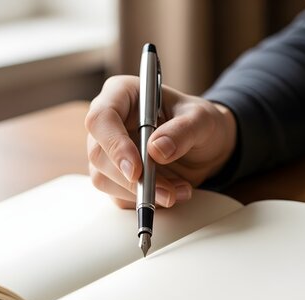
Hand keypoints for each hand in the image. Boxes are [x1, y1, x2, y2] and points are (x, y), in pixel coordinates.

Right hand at [85, 75, 236, 208]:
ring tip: (180, 190)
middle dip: (133, 179)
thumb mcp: (202, 120)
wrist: (206, 146)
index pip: (101, 118)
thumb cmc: (200, 122)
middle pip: (98, 154)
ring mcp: (108, 150)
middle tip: (168, 192)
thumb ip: (183, 131)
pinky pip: (119, 195)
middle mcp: (109, 122)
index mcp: (122, 94)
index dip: (115, 145)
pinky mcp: (115, 175)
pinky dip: (146, 200)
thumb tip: (156, 149)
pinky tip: (173, 193)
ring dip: (142, 193)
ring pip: (104, 179)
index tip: (137, 170)